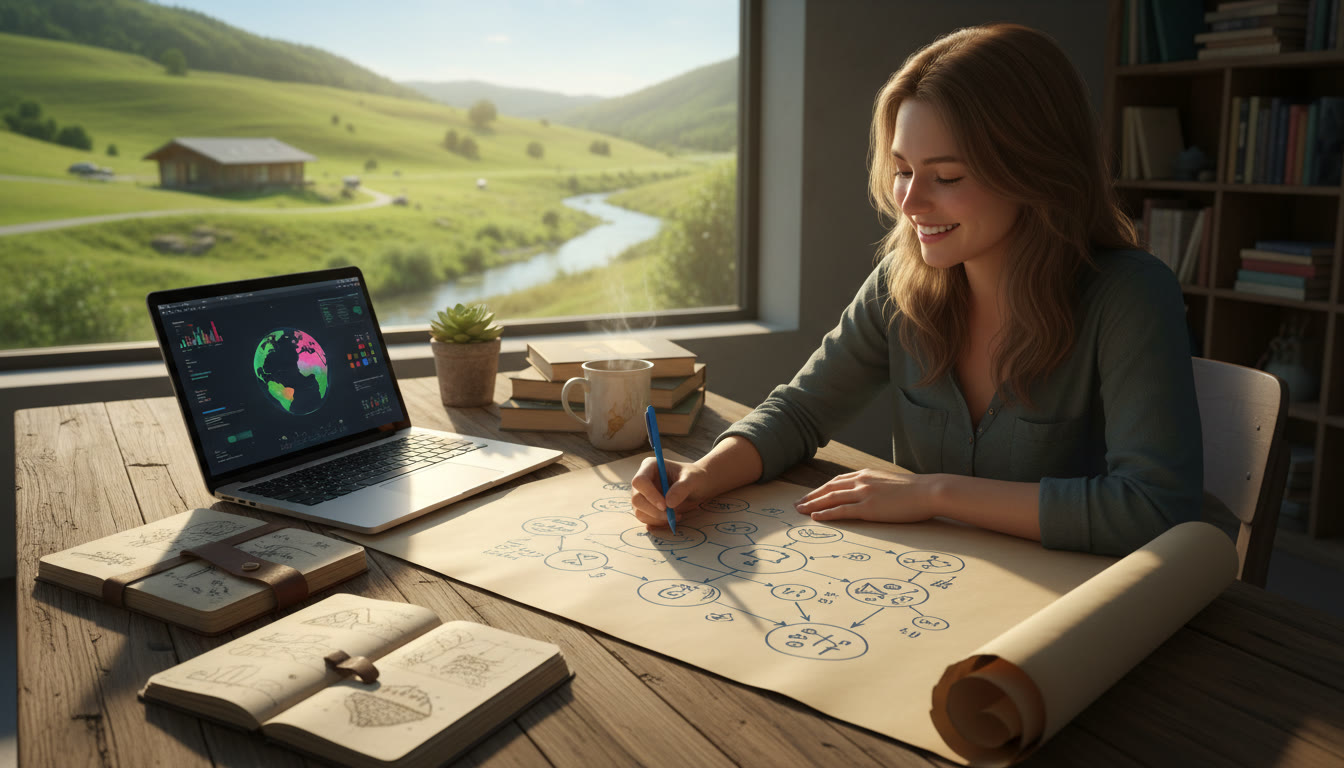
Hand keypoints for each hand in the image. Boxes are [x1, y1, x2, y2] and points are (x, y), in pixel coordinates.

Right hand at [629, 457, 710, 527]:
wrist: (699, 486)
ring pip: (639, 512)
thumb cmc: (695, 477)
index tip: (665, 506)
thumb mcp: (692, 479)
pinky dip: (658, 523)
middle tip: (671, 515)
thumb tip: (668, 504)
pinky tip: (672, 518)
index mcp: (650, 467)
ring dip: (657, 519)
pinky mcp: (646, 508)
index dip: (650, 495)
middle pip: (636, 499)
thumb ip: (681, 488)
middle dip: (653, 511)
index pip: (640, 481)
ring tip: (676, 515)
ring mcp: (643, 495)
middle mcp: (643, 481)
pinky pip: (646, 519)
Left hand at [794, 469, 939, 523]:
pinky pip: (842, 510)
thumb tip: (873, 495)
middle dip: (811, 496)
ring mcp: (864, 493)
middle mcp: (861, 481)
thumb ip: (877, 486)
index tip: (810, 495)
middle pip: (828, 488)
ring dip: (812, 505)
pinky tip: (815, 517)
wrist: (929, 491)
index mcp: (866, 474)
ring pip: (830, 498)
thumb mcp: (891, 483)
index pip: (837, 481)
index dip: (821, 489)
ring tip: (800, 511)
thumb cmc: (915, 491)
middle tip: (797, 504)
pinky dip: (826, 514)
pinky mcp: (869, 507)